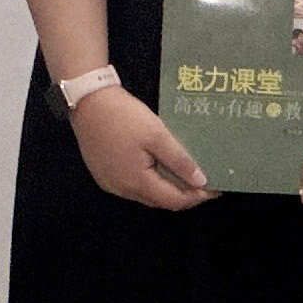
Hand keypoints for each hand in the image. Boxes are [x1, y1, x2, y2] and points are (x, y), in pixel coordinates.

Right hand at [70, 84, 210, 211]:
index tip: (215, 188)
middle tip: (203, 181)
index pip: (174, 201)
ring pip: (146, 193)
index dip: (197, 197)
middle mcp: (123, 189)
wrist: (87, 101)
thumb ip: (179, 160)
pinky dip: (150, 180)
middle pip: (160, 200)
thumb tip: (200, 182)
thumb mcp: (157, 135)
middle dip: (184, 194)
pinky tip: (159, 167)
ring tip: (185, 173)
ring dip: (166, 187)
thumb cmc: (123, 117)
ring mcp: (111, 183)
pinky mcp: (104, 173)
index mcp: (137, 182)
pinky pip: (133, 184)